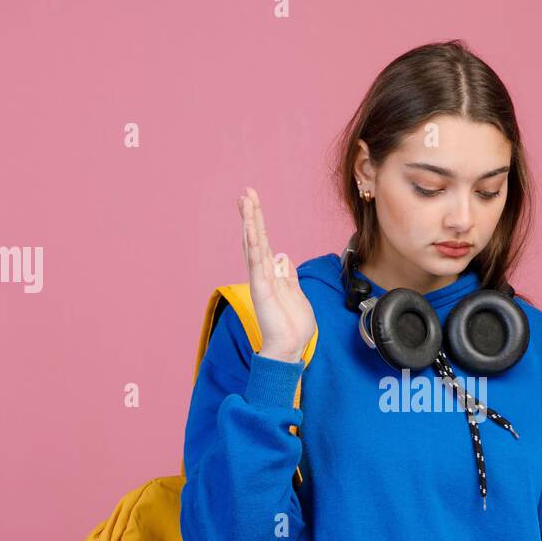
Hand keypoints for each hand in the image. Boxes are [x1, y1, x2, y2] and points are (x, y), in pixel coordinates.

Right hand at [238, 187, 316, 362]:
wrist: (290, 348)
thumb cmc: (293, 326)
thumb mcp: (296, 293)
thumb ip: (288, 276)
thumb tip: (283, 258)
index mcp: (272, 274)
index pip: (263, 242)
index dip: (258, 222)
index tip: (252, 202)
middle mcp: (263, 274)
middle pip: (255, 238)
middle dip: (251, 214)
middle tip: (246, 192)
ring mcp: (260, 280)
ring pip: (253, 245)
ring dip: (249, 222)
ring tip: (245, 201)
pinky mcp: (261, 288)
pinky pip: (256, 262)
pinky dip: (252, 244)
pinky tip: (249, 227)